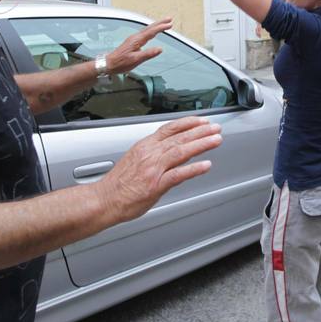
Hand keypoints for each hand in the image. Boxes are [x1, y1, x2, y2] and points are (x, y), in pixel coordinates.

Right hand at [98, 117, 221, 223]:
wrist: (104, 199)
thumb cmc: (117, 184)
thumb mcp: (134, 160)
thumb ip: (152, 154)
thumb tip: (168, 152)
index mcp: (144, 146)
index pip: (169, 128)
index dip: (188, 123)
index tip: (202, 121)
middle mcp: (150, 154)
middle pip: (179, 137)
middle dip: (200, 131)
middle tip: (216, 128)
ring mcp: (153, 169)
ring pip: (181, 151)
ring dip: (201, 144)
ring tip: (216, 140)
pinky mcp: (156, 185)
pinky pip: (178, 174)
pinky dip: (193, 169)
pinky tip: (206, 165)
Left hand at [107, 17, 171, 75]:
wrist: (109, 63)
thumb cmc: (120, 62)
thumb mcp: (136, 60)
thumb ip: (148, 54)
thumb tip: (160, 49)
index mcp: (136, 40)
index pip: (152, 32)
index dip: (161, 28)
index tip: (169, 25)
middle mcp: (135, 37)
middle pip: (150, 28)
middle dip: (160, 23)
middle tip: (169, 19)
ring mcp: (133, 39)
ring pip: (147, 30)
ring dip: (156, 26)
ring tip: (164, 24)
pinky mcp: (133, 42)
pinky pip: (144, 33)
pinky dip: (151, 31)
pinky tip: (153, 32)